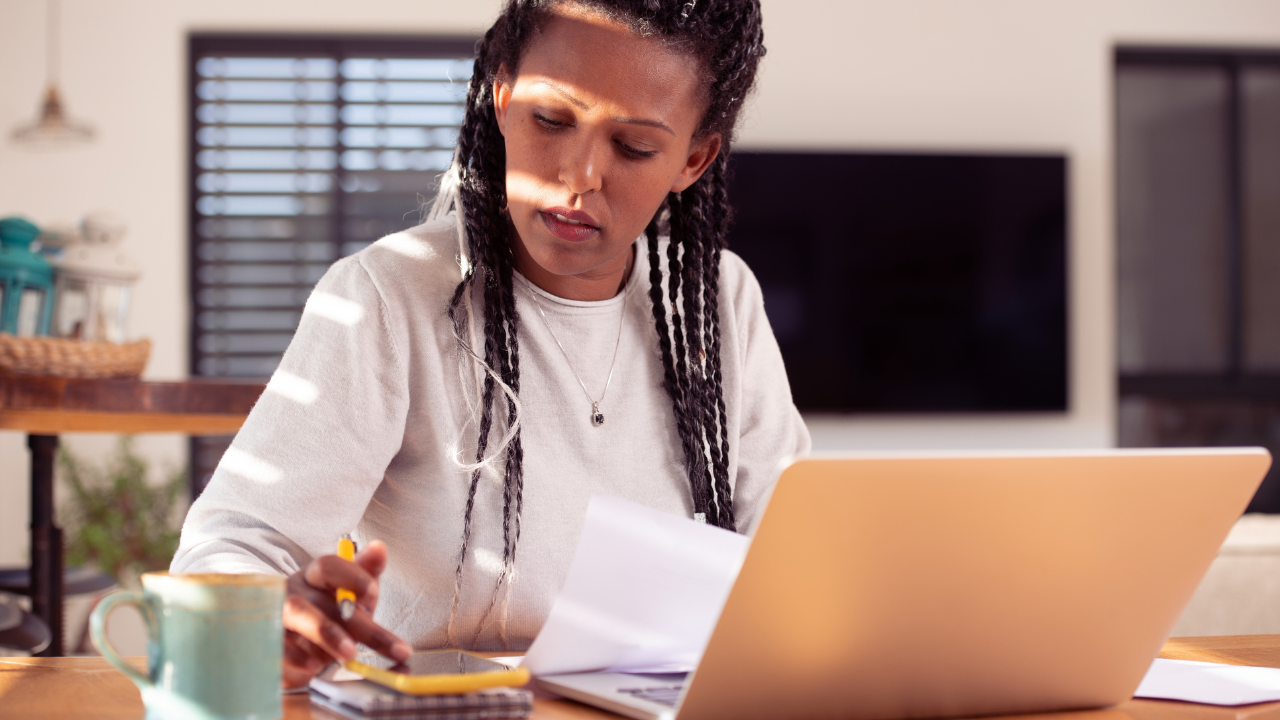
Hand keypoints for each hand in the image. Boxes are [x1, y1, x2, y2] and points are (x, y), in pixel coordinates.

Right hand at [281, 540, 411, 687]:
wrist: (291, 643)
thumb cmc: (327, 613)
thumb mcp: (351, 594)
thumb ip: (365, 574)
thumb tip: (379, 548)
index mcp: (314, 577)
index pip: (328, 567)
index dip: (352, 577)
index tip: (373, 593)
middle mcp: (294, 592)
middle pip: (322, 600)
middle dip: (357, 623)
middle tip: (388, 646)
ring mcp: (276, 615)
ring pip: (296, 614)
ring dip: (325, 633)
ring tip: (350, 653)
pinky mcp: (267, 642)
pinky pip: (276, 645)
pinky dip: (295, 656)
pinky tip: (314, 666)